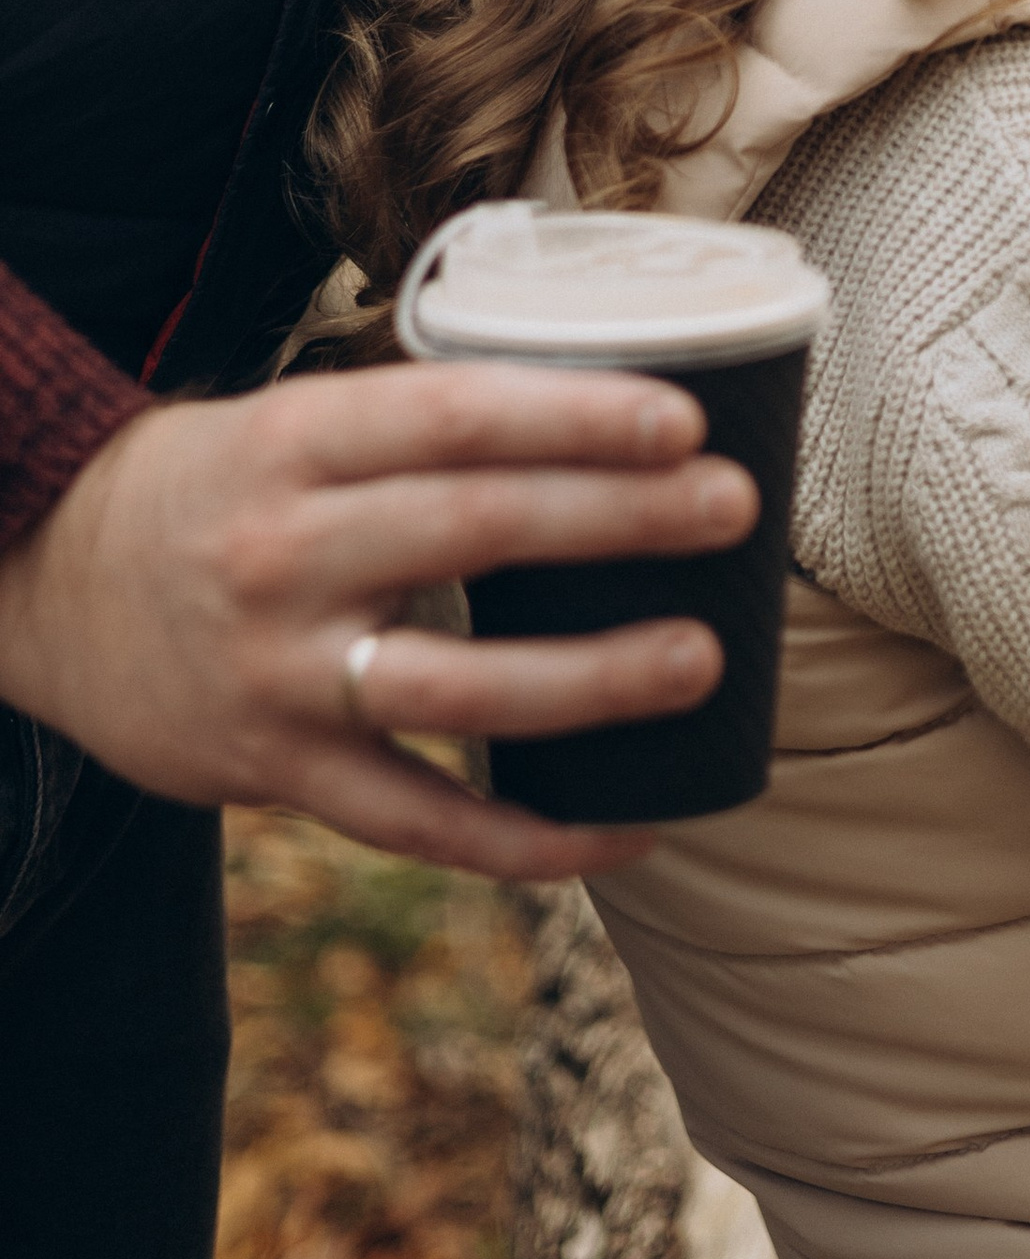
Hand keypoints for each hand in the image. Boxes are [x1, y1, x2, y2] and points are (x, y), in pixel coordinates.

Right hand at [0, 363, 757, 878]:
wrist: (44, 587)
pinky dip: (529, 841)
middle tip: (733, 507)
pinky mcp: (277, 775)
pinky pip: (419, 823)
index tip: (683, 419)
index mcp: (293, 446)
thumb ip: (421, 430)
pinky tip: (630, 831)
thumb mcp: (291, 424)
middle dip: (618, 521)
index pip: (451, 418)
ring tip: (702, 660)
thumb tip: (616, 419)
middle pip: (473, 533)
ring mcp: (279, 675)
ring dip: (592, 679)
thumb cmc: (218, 490)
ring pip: (457, 688)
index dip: (573, 417)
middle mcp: (283, 557)